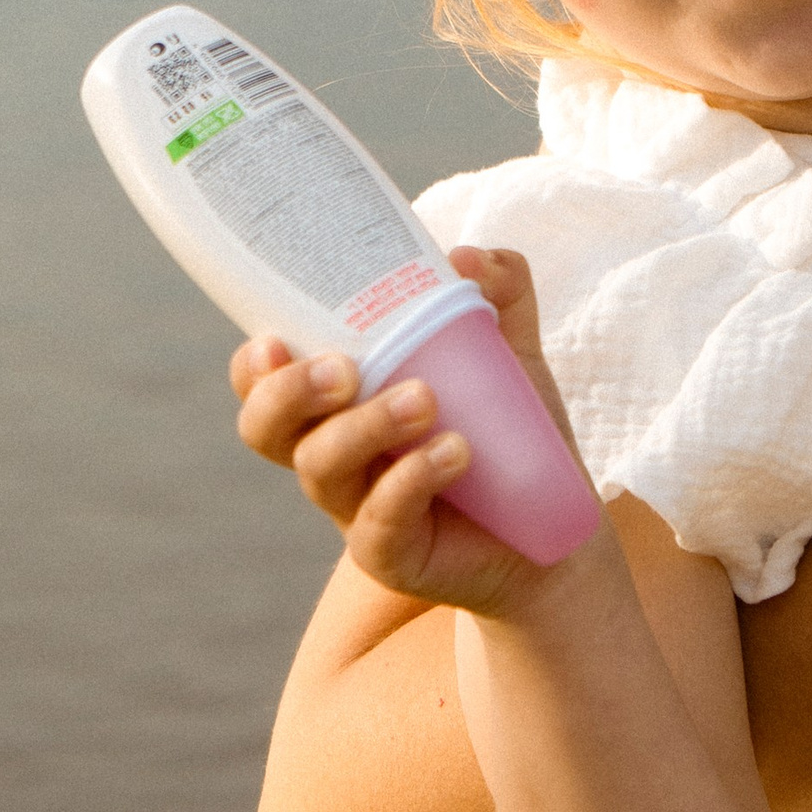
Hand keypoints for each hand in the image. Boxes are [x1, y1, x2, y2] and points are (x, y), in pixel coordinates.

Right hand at [231, 246, 594, 616]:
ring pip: (319, 468)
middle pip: (264, 428)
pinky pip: (377, 520)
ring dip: (364, 425)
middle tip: (346, 369)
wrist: (558, 528)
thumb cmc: (511, 434)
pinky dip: (410, 479)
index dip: (253, 364)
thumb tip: (464, 257)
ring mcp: (356, 508)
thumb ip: (498, 292)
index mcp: (340, 402)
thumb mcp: (508, 353)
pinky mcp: (390, 553)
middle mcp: (334, 454)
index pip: (264, 381)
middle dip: (289, 392)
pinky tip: (455, 452)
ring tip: (427, 401)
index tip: (275, 337)